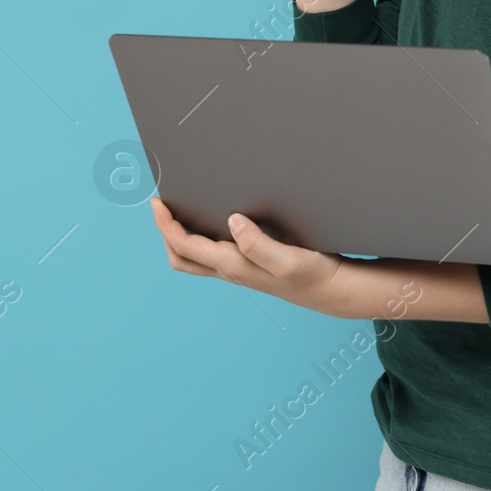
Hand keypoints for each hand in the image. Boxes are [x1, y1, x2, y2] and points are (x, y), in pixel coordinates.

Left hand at [150, 196, 351, 316]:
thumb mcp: (288, 259)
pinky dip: (198, 237)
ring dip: (179, 235)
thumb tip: (232, 220)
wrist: (332, 290)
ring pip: (194, 258)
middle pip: (181, 257)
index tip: (157, 201)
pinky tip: (210, 219)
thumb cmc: (312, 274)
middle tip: (162, 203)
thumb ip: (258, 244)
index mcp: (233, 266)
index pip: (185, 246)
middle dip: (165, 231)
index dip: (165, 224)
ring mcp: (238, 269)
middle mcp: (230, 270)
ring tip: (179, 209)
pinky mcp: (249, 265)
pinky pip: (211, 253)